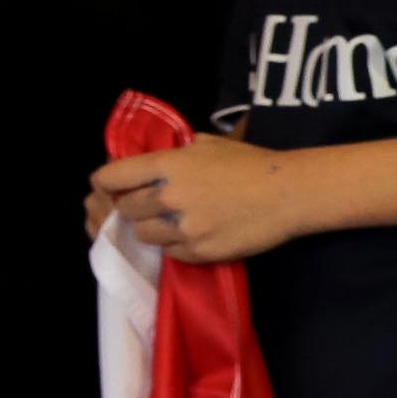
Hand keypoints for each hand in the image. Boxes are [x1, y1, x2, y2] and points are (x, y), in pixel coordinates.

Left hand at [90, 137, 298, 263]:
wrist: (290, 193)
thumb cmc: (251, 163)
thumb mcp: (207, 145)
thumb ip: (174, 153)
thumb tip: (151, 160)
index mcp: (167, 166)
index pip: (110, 177)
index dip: (106, 183)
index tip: (109, 187)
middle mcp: (168, 196)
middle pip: (123, 209)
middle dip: (131, 207)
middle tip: (146, 205)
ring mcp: (183, 227)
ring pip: (143, 234)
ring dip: (151, 228)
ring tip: (170, 221)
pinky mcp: (199, 251)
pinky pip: (170, 252)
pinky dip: (175, 245)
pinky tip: (191, 234)